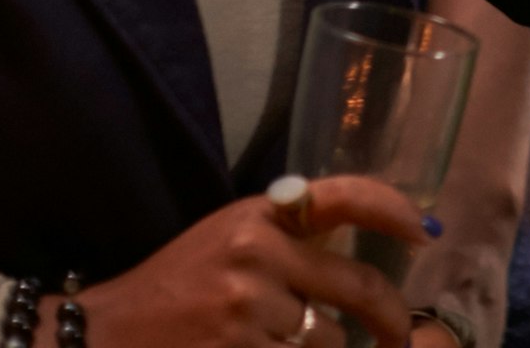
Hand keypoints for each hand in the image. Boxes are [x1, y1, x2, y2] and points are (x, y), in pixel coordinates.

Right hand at [69, 175, 421, 347]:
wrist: (104, 332)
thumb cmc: (177, 287)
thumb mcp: (231, 238)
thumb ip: (290, 237)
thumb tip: (369, 250)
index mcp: (261, 215)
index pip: (345, 196)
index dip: (394, 210)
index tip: (425, 232)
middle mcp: (258, 253)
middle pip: (358, 287)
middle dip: (391, 318)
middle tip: (401, 335)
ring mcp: (248, 307)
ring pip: (330, 341)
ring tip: (283, 345)